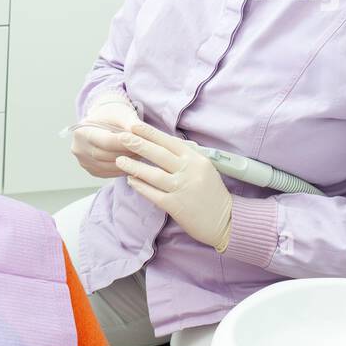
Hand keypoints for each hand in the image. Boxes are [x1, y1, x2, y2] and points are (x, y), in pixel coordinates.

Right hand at [70, 97, 141, 177]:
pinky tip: (132, 162)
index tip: (141, 142)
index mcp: (82, 131)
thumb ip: (131, 122)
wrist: (102, 121)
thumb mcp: (121, 114)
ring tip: (140, 155)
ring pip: (109, 166)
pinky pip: (108, 173)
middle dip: (127, 153)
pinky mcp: (91, 170)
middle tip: (144, 150)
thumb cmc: (112, 115)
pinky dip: (122, 169)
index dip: (126, 143)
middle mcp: (78, 148)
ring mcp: (83, 161)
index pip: (107, 141)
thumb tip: (140, 132)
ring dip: (126, 163)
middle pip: (107, 155)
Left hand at [114, 122, 232, 249]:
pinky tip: (130, 180)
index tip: (134, 126)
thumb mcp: (204, 168)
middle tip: (121, 137)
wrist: (226, 220)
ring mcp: (182, 188)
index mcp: (196, 160)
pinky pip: (153, 193)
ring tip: (119, 160)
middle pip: (159, 155)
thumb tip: (162, 144)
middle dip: (138, 144)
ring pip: (153, 174)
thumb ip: (186, 157)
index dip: (151, 133)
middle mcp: (189, 171)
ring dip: (134, 166)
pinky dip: (140, 186)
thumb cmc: (212, 192)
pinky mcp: (175, 205)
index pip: (170, 142)